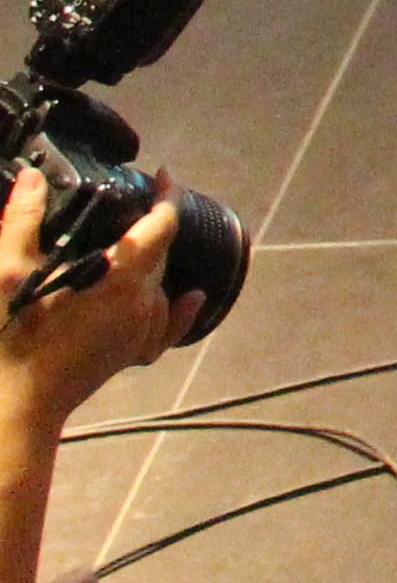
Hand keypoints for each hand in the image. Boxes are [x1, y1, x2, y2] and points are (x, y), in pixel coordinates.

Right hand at [0, 172, 201, 439]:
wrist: (13, 408)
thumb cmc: (8, 341)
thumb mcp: (6, 275)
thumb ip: (22, 221)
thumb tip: (34, 177)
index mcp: (121, 279)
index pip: (162, 224)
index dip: (166, 195)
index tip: (161, 174)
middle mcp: (142, 304)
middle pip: (160, 252)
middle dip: (149, 225)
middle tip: (124, 207)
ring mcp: (139, 332)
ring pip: (159, 285)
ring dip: (149, 263)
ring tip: (126, 245)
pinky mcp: (130, 354)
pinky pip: (166, 326)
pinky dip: (178, 308)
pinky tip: (191, 298)